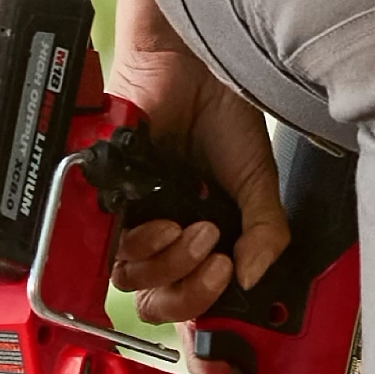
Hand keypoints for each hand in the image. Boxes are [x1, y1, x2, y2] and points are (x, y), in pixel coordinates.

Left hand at [111, 0, 290, 325]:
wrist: (198, 62)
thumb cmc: (223, 107)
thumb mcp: (258, 181)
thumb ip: (264, 233)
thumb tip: (253, 279)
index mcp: (193, 230)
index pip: (186, 291)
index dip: (200, 308)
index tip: (223, 311)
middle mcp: (159, 226)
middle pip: (154, 295)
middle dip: (189, 288)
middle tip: (217, 257)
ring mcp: (132, 211)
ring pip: (129, 274)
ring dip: (168, 263)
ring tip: (196, 229)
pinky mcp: (110, 192)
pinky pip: (110, 239)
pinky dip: (142, 240)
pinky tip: (169, 219)